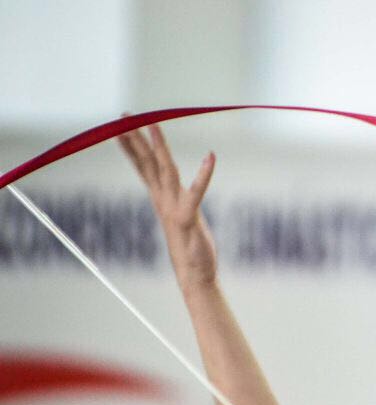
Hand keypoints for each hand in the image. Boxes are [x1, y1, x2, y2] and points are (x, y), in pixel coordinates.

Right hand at [117, 119, 218, 291]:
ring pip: (165, 171)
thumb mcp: (178, 217)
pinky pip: (196, 192)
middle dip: (135, 138)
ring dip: (159, 147)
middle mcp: (164, 200)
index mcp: (160, 198)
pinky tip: (212, 157)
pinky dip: (203, 175)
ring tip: (154, 124)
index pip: (142, 167)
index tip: (119, 126)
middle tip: (124, 116)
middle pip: (147, 163)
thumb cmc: (189, 247)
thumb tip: (170, 188)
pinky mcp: (189, 218)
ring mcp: (174, 208)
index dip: (131, 146)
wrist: (194, 274)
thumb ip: (175, 200)